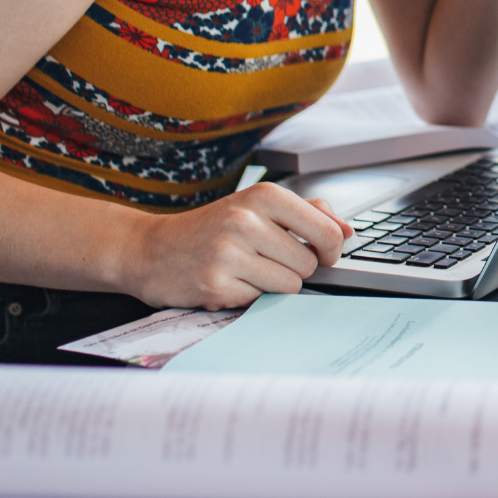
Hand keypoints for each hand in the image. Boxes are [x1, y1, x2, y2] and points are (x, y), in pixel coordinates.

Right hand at [119, 182, 352, 310]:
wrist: (150, 249)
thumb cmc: (213, 229)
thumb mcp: (257, 207)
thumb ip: (308, 213)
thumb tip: (348, 230)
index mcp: (263, 196)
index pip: (328, 231)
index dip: (332, 249)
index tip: (322, 252)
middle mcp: (245, 221)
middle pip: (310, 264)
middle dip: (296, 268)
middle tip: (266, 259)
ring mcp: (228, 254)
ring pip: (290, 286)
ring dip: (274, 285)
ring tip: (247, 271)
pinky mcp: (215, 286)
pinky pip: (260, 301)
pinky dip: (250, 297)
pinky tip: (229, 282)